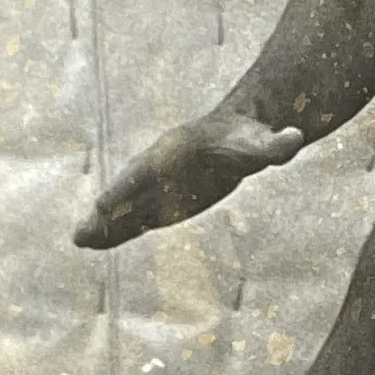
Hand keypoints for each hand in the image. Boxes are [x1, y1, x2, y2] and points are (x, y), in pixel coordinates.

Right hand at [73, 114, 304, 249]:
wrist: (240, 133)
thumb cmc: (252, 138)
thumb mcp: (267, 144)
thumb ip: (278, 147)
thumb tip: (296, 138)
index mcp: (179, 151)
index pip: (150, 171)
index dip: (128, 187)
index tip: (104, 202)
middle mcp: (161, 166)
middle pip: (129, 190)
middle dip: (107, 210)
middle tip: (81, 232)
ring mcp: (157, 184)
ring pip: (127, 206)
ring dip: (104, 224)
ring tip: (79, 240)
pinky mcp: (161, 200)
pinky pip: (134, 216)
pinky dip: (116, 228)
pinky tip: (96, 242)